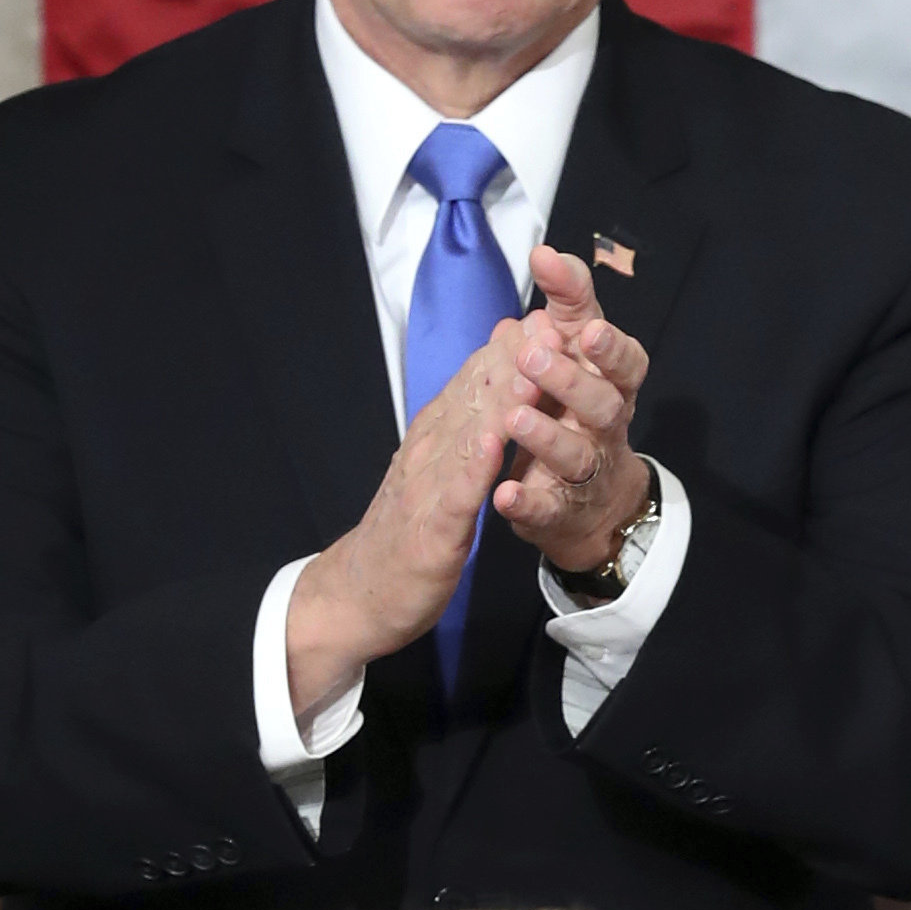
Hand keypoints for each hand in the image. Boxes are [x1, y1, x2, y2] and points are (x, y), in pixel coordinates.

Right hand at [285, 327, 525, 714]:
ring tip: (532, 370)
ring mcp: (425, 488)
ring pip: (466, 436)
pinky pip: (453, 494)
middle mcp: (428, 452)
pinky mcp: (429, 530)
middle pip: (473, 397)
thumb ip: (462, 429)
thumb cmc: (406, 532)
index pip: (474, 383)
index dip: (510, 349)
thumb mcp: (439, 472)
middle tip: (552, 323)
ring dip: (499, 403)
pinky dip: (472, 468)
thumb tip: (489, 381)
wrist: (358, 593)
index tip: (547, 316)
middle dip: (514, 361)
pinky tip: (494, 446)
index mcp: (435, 438)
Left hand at [490, 244, 655, 573]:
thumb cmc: (576, 409)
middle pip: (603, 405)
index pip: (625, 363)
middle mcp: (605, 429)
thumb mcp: (576, 353)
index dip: (610, 348)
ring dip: (546, 436)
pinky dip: (526, 502)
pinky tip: (504, 492)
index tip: (587, 328)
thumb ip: (567, 304)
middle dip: (573, 381)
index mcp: (612, 386)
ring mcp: (585, 472)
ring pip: (575, 456)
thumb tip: (547, 252)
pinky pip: (545, 508)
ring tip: (515, 418)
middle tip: (536, 358)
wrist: (588, 502)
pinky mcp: (559, 511)